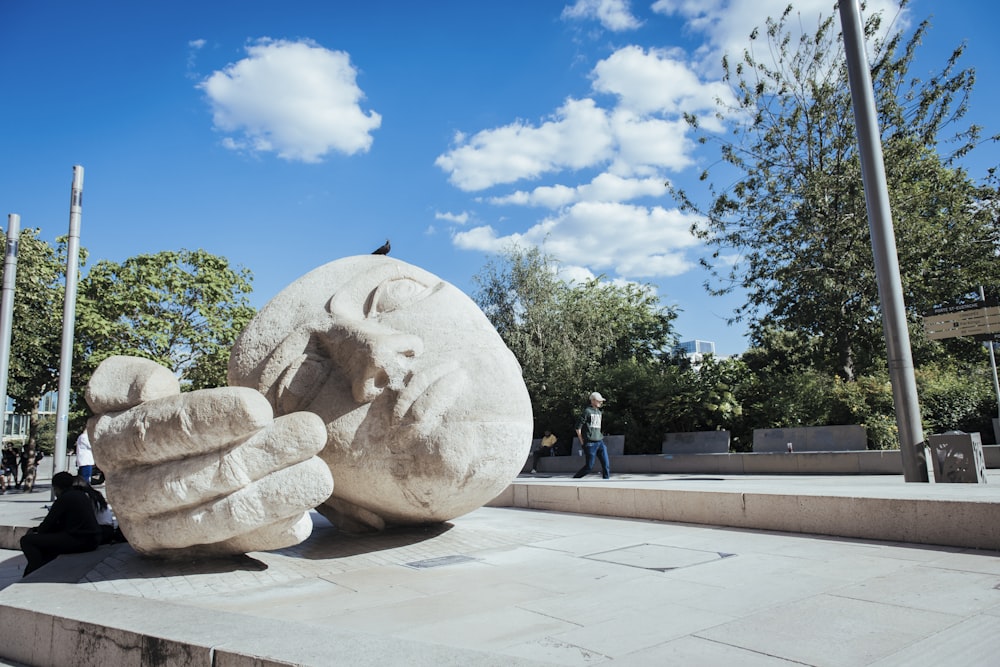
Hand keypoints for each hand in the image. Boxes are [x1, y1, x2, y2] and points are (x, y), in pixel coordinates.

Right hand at [85, 356, 333, 556]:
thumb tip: (150, 387)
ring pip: (218, 517)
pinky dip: (268, 533)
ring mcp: (156, 531)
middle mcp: (126, 493)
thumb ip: (124, 379)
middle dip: (261, 454)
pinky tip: (303, 517)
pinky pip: (234, 547)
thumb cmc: (157, 414)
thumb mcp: (127, 387)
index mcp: (111, 442)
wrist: (160, 465)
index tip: (262, 408)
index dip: (211, 419)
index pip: (161, 431)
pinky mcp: (189, 556)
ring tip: (321, 475)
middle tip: (313, 431)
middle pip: (197, 476)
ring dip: (274, 497)